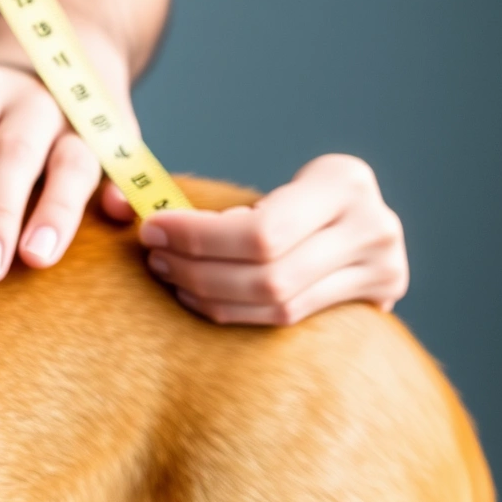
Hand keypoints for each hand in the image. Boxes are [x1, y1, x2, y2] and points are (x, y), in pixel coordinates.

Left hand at [0, 32, 134, 283]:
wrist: (50, 46)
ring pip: (73, 160)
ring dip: (57, 211)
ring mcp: (78, 114)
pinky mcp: (119, 131)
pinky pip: (124, 161)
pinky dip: (121, 188)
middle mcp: (28, 99)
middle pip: (12, 155)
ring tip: (37, 261)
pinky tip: (117, 221)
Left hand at [138, 154, 407, 325]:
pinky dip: (234, 311)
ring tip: (170, 274)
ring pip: (275, 304)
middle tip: (154, 256)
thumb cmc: (295, 194)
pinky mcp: (375, 303)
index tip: (151, 229)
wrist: (361, 216)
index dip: (198, 237)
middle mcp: (374, 228)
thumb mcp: (272, 182)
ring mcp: (383, 271)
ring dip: (209, 294)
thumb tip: (117, 200)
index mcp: (345, 183)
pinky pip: (287, 318)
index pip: (262, 231)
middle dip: (197, 268)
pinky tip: (200, 296)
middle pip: (267, 273)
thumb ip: (209, 197)